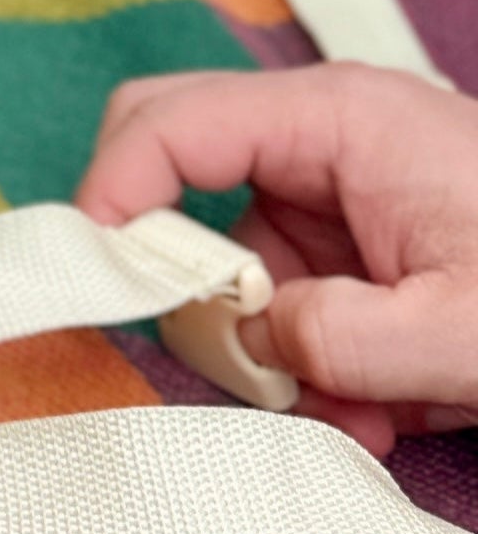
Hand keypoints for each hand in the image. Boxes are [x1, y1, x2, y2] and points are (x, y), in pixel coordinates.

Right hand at [76, 62, 477, 455]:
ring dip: (273, 348)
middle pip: (178, 166)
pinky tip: (386, 414)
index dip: (113, 193)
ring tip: (362, 414)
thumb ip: (341, 337)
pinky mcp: (366, 253)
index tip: (93, 278)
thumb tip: (251, 344)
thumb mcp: (465, 332)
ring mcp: (343, 198)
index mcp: (338, 119)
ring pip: (237, 260)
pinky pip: (295, 305)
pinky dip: (321, 369)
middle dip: (180, 269)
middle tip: (209, 347)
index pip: (170, 123)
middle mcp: (324, 143)